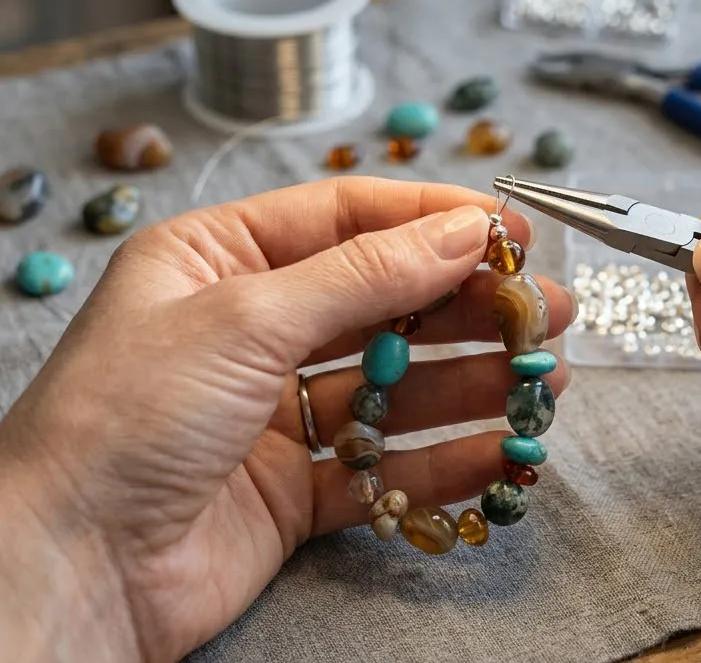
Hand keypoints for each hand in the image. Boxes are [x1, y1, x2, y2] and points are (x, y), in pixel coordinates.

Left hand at [0, 178, 574, 662]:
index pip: (347, 219)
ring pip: (396, 385)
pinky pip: (387, 464)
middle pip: (384, 302)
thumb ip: (366, 275)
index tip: (508, 229)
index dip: (431, 220)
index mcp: (220, 260)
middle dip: (469, 306)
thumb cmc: (126, 417)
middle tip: (545, 310)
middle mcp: (253, 328)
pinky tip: (503, 453)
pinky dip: (446, 461)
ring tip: (543, 380)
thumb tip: (463, 231)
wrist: (63, 573)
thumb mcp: (247, 316)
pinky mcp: (298, 487)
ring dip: (472, 382)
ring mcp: (278, 410)